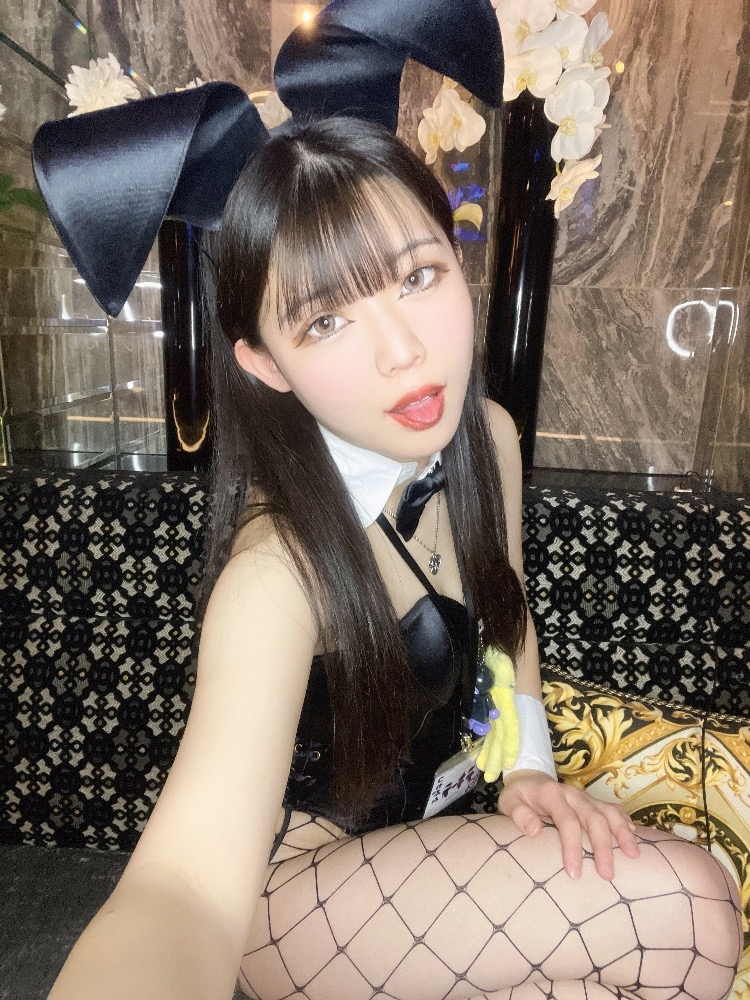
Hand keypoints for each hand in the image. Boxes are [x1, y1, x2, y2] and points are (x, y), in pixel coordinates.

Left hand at [497, 770, 640, 880]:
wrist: (529, 780)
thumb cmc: (520, 797)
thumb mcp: (509, 802)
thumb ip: (518, 814)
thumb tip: (535, 830)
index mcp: (552, 794)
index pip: (567, 820)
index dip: (572, 846)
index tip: (574, 874)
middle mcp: (573, 794)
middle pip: (593, 818)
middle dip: (602, 846)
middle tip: (607, 874)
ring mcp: (586, 798)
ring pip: (609, 812)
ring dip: (622, 833)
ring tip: (633, 855)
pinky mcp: (594, 802)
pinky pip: (614, 810)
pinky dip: (625, 822)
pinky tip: (634, 838)